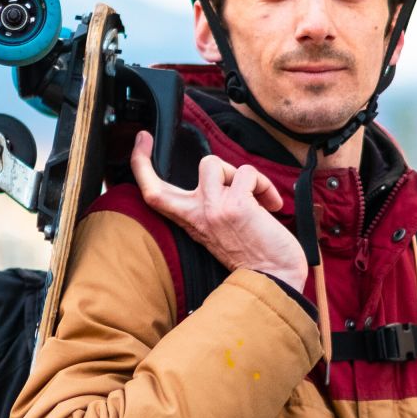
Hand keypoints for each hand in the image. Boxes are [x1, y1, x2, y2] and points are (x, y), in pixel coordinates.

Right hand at [130, 129, 307, 290]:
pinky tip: (271, 206)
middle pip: (157, 186)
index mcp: (192, 222)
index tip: (140, 142)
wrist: (276, 280)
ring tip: (255, 195)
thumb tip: (224, 177)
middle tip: (145, 137)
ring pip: (212, 164)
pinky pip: (248, 173)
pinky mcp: (236, 206)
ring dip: (238, 173)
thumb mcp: (223, 231)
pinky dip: (264, 185)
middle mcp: (196, 216)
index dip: (142, 168)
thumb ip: (214, 206)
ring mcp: (213, 210)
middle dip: (144, 158)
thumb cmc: (257, 257)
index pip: (156, 197)